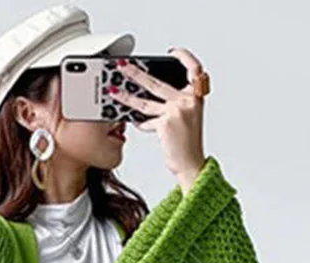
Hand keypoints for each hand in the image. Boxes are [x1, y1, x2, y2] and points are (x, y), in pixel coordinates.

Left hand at [107, 46, 206, 191]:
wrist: (191, 164)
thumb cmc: (188, 143)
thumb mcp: (188, 117)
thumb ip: (175, 103)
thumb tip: (151, 92)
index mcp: (196, 97)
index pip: (194, 69)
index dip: (184, 57)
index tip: (172, 52)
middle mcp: (188, 101)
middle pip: (158, 83)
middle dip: (136, 73)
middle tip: (123, 66)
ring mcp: (176, 111)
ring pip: (146, 102)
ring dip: (126, 97)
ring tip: (113, 90)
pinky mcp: (166, 123)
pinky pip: (146, 121)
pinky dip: (140, 123)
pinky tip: (135, 123)